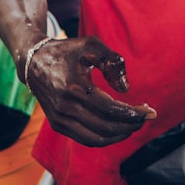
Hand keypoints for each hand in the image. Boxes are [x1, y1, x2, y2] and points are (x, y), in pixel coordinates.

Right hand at [26, 36, 156, 146]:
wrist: (34, 63)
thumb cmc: (67, 51)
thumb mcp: (91, 45)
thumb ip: (112, 61)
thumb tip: (125, 89)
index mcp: (73, 87)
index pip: (110, 108)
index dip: (133, 113)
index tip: (150, 111)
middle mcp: (65, 107)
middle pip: (105, 127)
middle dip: (130, 125)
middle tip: (145, 118)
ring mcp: (59, 119)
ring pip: (96, 138)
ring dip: (119, 135)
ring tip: (133, 124)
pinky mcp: (58, 125)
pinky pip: (86, 139)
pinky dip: (105, 138)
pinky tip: (117, 128)